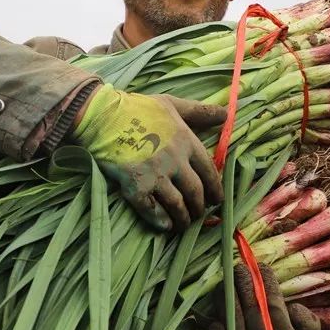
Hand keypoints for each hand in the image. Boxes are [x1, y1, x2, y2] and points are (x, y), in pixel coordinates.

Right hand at [71, 83, 225, 230]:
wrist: (102, 116)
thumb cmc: (137, 108)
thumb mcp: (171, 104)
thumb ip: (199, 111)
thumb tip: (226, 113)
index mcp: (186, 141)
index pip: (209, 171)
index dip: (215, 189)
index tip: (217, 200)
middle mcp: (175, 161)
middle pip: (195, 192)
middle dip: (200, 207)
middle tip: (199, 214)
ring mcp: (156, 175)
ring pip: (178, 205)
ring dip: (183, 219)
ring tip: (183, 224)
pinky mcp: (136, 187)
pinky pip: (153, 211)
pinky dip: (161, 221)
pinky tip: (165, 225)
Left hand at [203, 263, 320, 329]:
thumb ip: (307, 328)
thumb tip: (291, 307)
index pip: (275, 309)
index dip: (267, 285)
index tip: (262, 268)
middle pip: (251, 314)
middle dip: (244, 287)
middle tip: (238, 269)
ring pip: (233, 329)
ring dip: (226, 305)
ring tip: (223, 288)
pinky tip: (213, 324)